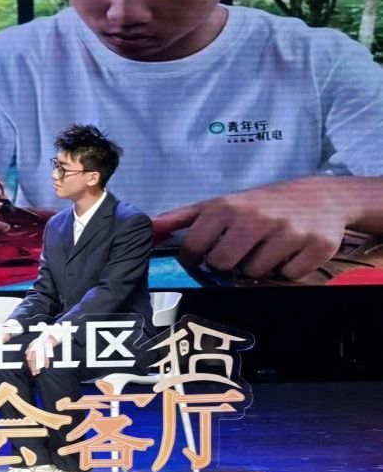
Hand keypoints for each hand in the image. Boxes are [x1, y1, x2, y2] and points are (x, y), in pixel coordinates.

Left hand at [25, 334, 55, 375]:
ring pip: (39, 360)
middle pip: (33, 360)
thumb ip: (30, 348)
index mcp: (31, 348)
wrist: (49, 336)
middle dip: (33, 368)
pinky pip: (46, 357)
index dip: (30, 365)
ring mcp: (41, 349)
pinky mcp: (46, 349)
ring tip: (38, 372)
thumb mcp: (34, 343)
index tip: (31, 370)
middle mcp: (35, 349)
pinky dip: (46, 362)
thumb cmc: (41, 340)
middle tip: (34, 373)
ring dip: (38, 367)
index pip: (29, 358)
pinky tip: (46, 366)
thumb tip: (26, 353)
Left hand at [154, 178, 350, 279]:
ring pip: (255, 273)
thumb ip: (182, 218)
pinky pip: (289, 275)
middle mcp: (256, 217)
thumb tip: (149, 228)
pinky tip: (290, 252)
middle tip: (239, 251)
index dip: (195, 258)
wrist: (322, 196)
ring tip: (266, 248)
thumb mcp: (220, 204)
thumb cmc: (260, 204)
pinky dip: (288, 269)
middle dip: (228, 263)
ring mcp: (289, 231)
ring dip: (258, 267)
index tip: (202, 256)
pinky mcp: (317, 245)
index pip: (194, 248)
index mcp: (227, 207)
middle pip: (222, 265)